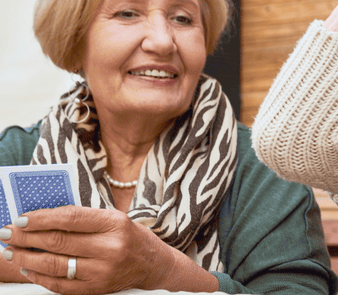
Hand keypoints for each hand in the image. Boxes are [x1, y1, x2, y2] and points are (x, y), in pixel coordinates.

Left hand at [1, 206, 216, 293]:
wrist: (154, 266)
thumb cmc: (130, 237)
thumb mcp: (114, 219)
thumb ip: (82, 218)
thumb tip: (40, 218)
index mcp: (115, 223)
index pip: (70, 218)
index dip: (41, 218)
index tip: (20, 218)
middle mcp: (110, 248)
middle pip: (57, 242)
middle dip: (25, 237)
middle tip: (6, 233)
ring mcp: (102, 271)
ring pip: (54, 264)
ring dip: (25, 257)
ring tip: (9, 252)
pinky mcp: (96, 289)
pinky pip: (59, 284)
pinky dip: (38, 276)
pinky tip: (26, 268)